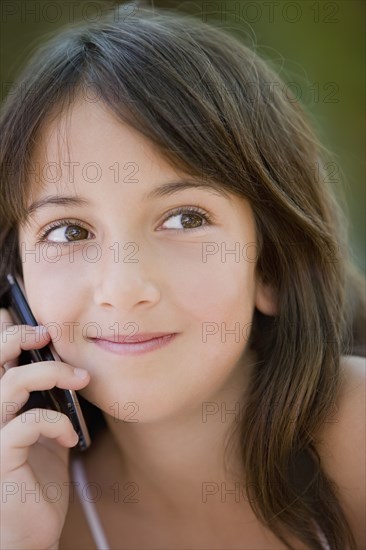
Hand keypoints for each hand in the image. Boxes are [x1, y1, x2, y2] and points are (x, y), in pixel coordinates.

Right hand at [0, 308, 89, 549]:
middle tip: (46, 334)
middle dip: (16, 337)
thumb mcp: (46, 433)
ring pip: (10, 385)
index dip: (4, 333)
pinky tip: (70, 436)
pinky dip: (56, 422)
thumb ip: (48, 402)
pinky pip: (27, 424)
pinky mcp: (1, 458)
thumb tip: (68, 369)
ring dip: (51, 373)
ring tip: (79, 379)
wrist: (30, 534)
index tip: (36, 324)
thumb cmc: (36, 481)